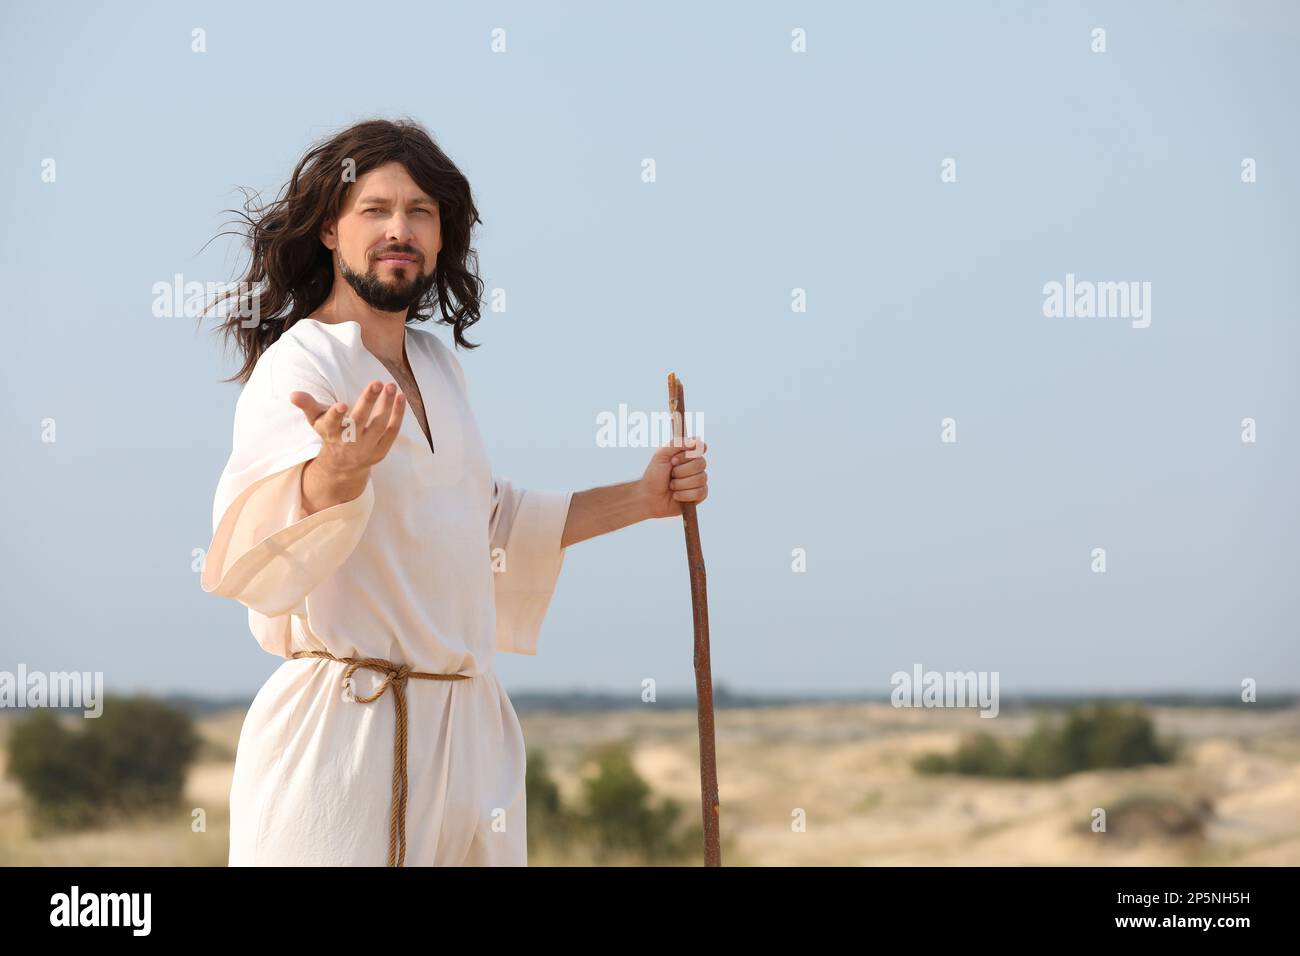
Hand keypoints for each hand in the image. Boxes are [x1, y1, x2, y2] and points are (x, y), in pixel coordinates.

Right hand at [289, 380, 405, 479]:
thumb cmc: (330, 434)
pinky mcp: (381, 450)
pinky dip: (398, 415)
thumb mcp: (316, 421)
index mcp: (331, 433)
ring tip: (391, 386)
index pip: (332, 424)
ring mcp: (366, 448)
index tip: (341, 405)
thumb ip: (307, 405)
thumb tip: (293, 394)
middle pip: (359, 420)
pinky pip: (392, 431)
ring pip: (379, 425)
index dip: (336, 415)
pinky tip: (401, 397)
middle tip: (377, 383)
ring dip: (387, 405)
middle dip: (368, 401)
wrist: (342, 466)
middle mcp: (349, 442)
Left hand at [639, 436, 708, 518]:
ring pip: (700, 479)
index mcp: (687, 455)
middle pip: (700, 464)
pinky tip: (676, 495)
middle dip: (681, 471)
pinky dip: (685, 495)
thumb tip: (696, 440)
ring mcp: (698, 481)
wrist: (649, 498)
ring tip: (671, 486)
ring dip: (681, 484)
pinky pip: (700, 493)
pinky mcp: (699, 496)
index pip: (700, 448)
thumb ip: (676, 444)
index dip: (688, 455)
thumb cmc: (654, 476)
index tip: (674, 460)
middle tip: (670, 474)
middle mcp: (695, 467)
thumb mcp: (661, 455)